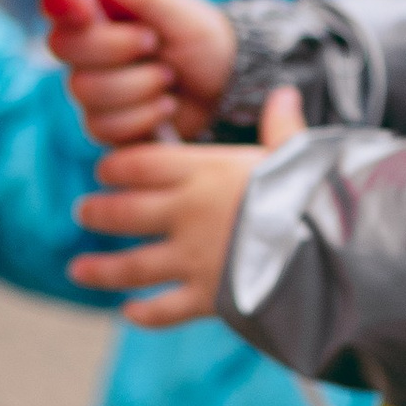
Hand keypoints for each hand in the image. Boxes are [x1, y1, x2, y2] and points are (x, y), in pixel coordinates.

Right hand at [43, 0, 237, 145]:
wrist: (225, 84)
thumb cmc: (198, 38)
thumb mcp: (178, 9)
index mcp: (98, 11)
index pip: (58, 4)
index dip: (65, 6)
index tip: (89, 10)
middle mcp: (86, 48)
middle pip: (63, 48)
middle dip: (115, 46)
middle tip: (153, 41)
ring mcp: (91, 88)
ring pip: (84, 90)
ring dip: (138, 84)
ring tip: (169, 77)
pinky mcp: (104, 124)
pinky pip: (102, 127)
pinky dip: (143, 116)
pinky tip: (166, 105)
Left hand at [68, 85, 306, 326]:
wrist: (328, 248)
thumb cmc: (315, 193)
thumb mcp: (297, 153)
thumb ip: (283, 128)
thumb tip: (285, 92)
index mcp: (204, 170)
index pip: (141, 162)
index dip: (116, 165)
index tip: (104, 169)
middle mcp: (187, 212)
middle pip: (126, 210)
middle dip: (99, 211)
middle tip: (83, 211)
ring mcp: (192, 257)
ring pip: (132, 264)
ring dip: (102, 268)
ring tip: (77, 270)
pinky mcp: (206, 296)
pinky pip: (165, 309)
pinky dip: (145, 313)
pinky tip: (130, 313)